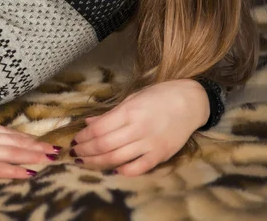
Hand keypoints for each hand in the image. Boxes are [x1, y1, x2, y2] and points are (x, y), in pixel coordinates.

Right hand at [0, 114, 60, 178]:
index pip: (8, 132)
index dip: (26, 138)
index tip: (41, 141)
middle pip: (15, 140)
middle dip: (36, 145)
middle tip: (55, 149)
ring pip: (11, 152)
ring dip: (32, 155)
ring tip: (49, 158)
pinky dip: (14, 169)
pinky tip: (28, 172)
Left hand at [70, 79, 208, 176]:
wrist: (191, 101)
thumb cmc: (160, 95)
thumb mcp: (134, 97)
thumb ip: (111, 113)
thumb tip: (89, 123)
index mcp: (130, 110)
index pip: (99, 128)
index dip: (83, 136)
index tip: (74, 139)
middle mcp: (138, 128)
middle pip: (104, 145)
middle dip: (86, 151)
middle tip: (75, 154)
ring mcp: (150, 143)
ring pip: (117, 158)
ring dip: (97, 162)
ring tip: (85, 162)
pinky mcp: (160, 155)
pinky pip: (137, 168)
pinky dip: (122, 171)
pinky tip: (112, 169)